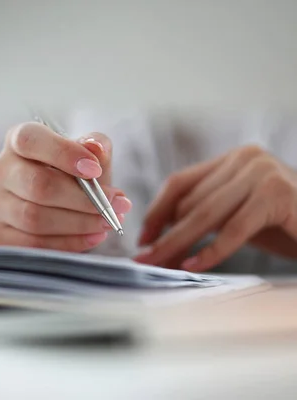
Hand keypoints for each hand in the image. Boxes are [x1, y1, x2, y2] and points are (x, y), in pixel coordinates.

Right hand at [0, 122, 131, 251]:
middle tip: (115, 204)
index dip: (63, 154)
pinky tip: (91, 236)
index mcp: (17, 141)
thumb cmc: (70, 175)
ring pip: (35, 218)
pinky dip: (68, 243)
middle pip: (37, 185)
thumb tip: (95, 148)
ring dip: (79, 223)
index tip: (95, 169)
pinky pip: (32, 243)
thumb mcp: (88, 156)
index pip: (30, 140)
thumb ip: (96, 148)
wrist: (53, 206)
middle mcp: (0, 170)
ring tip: (106, 222)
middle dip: (83, 198)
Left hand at [136, 145, 296, 271]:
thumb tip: (159, 237)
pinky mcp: (278, 194)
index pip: (181, 182)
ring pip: (206, 214)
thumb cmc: (286, 225)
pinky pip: (234, 228)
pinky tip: (192, 265)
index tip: (142, 238)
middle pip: (190, 201)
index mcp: (233, 159)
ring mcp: (263, 173)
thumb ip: (206, 216)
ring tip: (160, 265)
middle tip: (146, 260)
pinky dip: (211, 250)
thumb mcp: (238, 216)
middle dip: (165, 235)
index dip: (156, 211)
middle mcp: (246, 159)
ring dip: (178, 243)